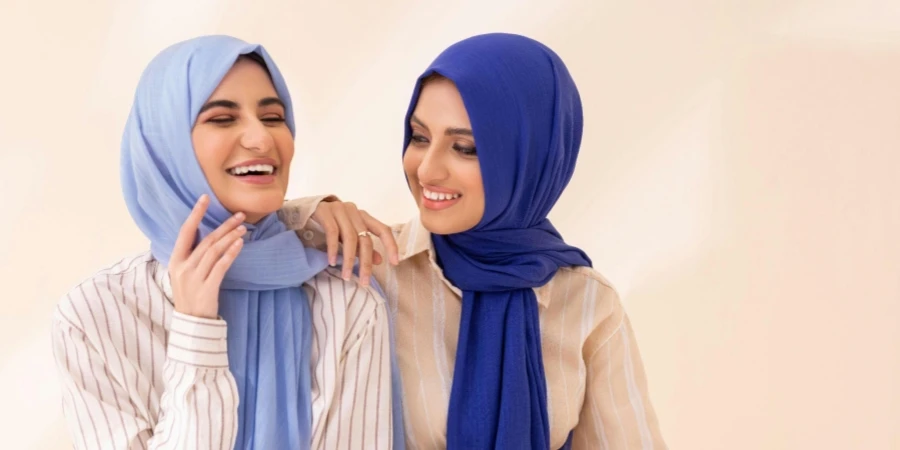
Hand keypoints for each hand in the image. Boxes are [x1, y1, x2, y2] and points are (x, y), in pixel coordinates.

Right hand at [169, 195, 246, 319]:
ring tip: (243, 228)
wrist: (191, 323)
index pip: (185, 232)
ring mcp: (194, 278)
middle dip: (224, 226)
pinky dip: (231, 254)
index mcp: (175, 260)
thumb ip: (191, 255)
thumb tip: (207, 235)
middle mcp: (183, 267)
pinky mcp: (207, 288)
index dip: (195, 214)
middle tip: (239, 215)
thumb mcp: (183, 272)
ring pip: (214, 251)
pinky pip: (221, 267)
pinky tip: (240, 244)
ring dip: (230, 237)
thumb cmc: (190, 294)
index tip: (205, 198)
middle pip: (206, 240)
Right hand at [311, 200, 398, 285]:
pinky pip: (332, 233)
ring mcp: (338, 209)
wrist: (302, 210)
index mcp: (362, 216)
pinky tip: (332, 262)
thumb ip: (362, 247)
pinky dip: (333, 249)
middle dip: (366, 263)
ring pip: (350, 238)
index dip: (391, 246)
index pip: (383, 229)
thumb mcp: (347, 237)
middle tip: (364, 282)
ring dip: (349, 260)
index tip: (395, 263)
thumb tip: (380, 260)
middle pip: (365, 239)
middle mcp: (353, 211)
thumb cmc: (327, 225)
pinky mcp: (323, 211)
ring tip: (346, 276)